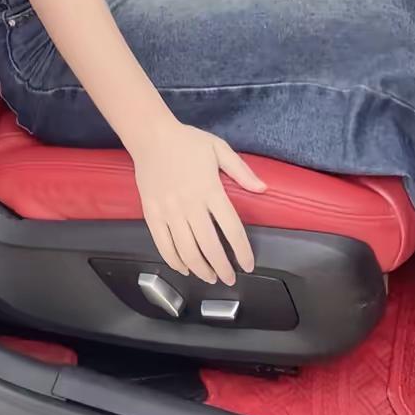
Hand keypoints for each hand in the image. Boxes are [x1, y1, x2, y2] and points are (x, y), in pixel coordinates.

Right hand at [130, 120, 266, 284]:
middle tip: (230, 279)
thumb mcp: (219, 148)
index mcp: (210, 190)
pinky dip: (174, 261)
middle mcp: (190, 204)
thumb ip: (241, 170)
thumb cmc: (187, 141)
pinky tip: (183, 268)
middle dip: (222, 268)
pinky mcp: (152, 213)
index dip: (242, 251)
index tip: (248, 265)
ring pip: (186, 251)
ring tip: (210, 277)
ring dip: (200, 269)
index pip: (231, 229)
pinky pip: (163, 244)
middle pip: (209, 246)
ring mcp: (169, 211)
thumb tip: (263, 189)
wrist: (151, 135)